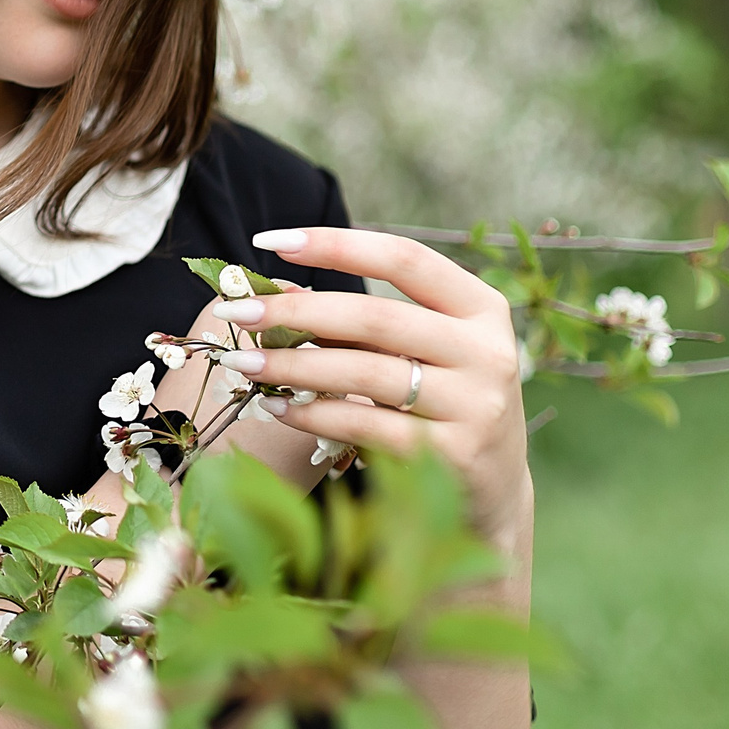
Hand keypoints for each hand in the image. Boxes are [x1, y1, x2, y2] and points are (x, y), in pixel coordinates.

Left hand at [208, 227, 530, 556]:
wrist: (491, 488)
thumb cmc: (439, 401)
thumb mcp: (415, 351)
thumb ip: (357, 320)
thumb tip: (270, 290)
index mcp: (481, 308)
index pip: (403, 257)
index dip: (335, 245)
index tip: (270, 240)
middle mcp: (487, 352)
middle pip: (376, 316)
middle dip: (297, 312)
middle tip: (237, 311)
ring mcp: (475, 405)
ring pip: (366, 372)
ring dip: (294, 365)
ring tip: (243, 362)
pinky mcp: (455, 455)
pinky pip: (367, 426)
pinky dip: (314, 414)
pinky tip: (275, 407)